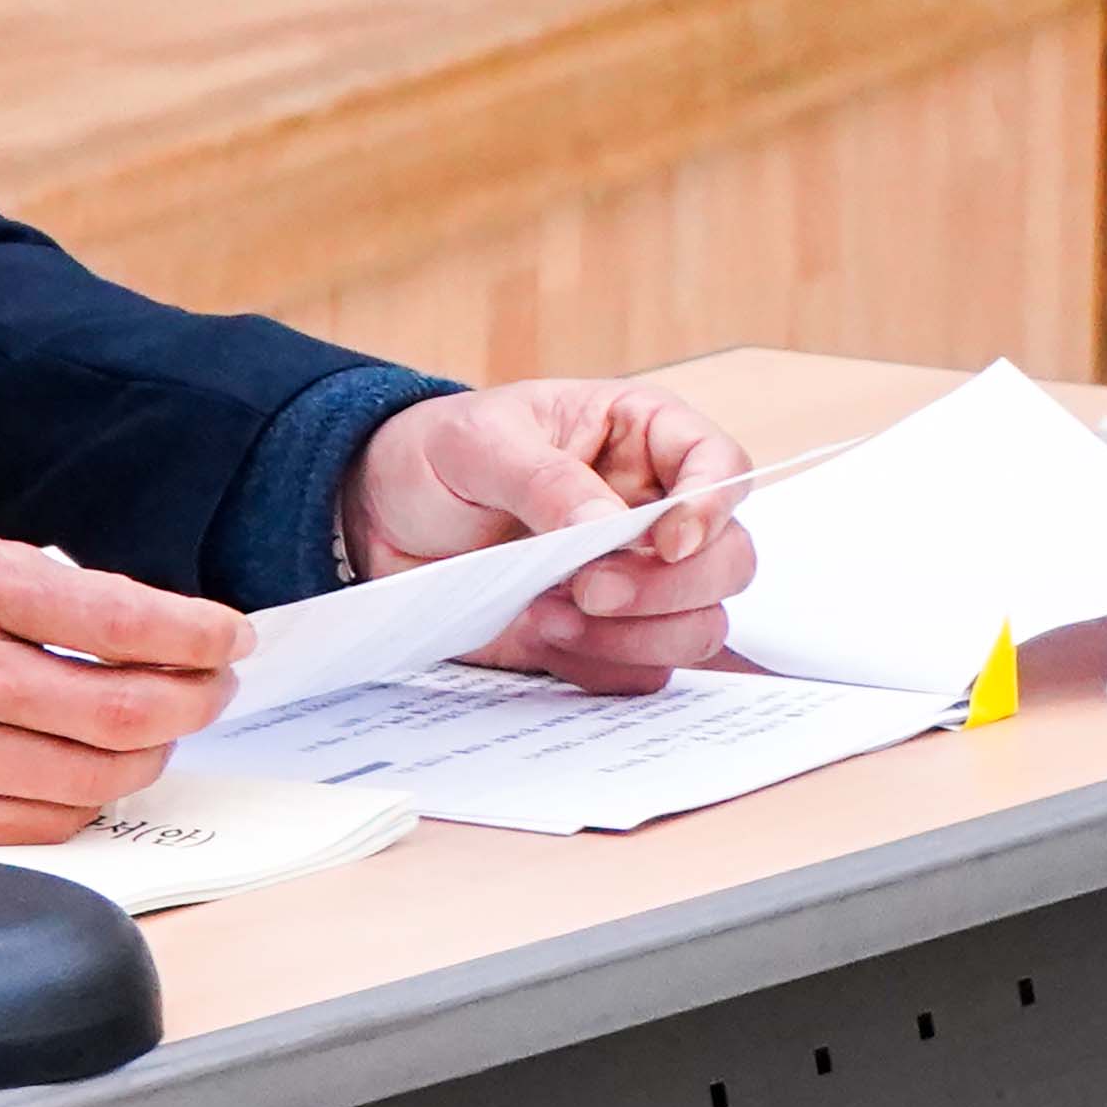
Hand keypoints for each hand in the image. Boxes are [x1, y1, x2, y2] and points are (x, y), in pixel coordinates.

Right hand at [0, 530, 245, 845]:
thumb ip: (48, 590)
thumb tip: (157, 634)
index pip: (116, 621)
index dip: (195, 634)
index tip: (232, 637)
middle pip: (119, 714)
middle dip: (191, 701)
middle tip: (212, 686)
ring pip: (92, 779)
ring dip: (148, 754)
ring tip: (157, 726)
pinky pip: (45, 824)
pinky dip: (88, 797)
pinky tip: (90, 767)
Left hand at [344, 378, 757, 690]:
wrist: (377, 519)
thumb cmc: (434, 455)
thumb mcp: (476, 442)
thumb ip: (544, 477)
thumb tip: (606, 525)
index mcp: (639, 436)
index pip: (720, 464)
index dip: (712, 505)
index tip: (666, 540)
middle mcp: (654, 510)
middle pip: (729, 559)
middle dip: (668, 587)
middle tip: (589, 588)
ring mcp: (637, 579)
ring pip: (699, 625)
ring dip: (635, 635)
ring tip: (547, 612)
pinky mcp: (606, 636)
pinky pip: (644, 670)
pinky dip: (602, 664)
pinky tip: (542, 633)